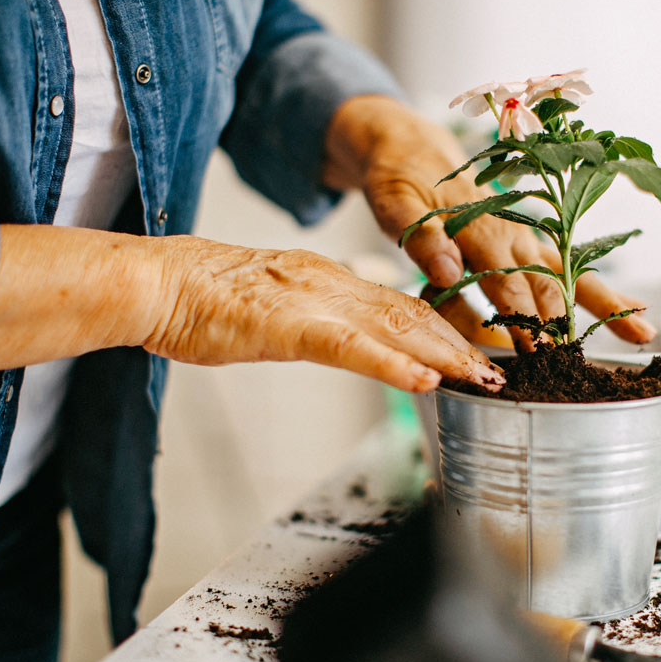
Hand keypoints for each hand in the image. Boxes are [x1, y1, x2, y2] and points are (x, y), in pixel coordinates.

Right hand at [145, 237, 503, 392]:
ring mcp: (314, 302)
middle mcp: (333, 284)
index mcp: (329, 279)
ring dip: (445, 356)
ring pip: (395, 328)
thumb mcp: (276, 306)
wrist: (159, 281)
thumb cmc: (205, 299)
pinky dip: (393, 366)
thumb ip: (317, 318)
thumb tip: (346, 337)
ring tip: (484, 379)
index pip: (401, 305)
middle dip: (461, 345)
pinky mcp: (289, 326)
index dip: (446, 330)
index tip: (477, 352)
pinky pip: (351, 348)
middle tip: (501, 372)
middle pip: (412, 315)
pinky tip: (425, 382)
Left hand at [324, 96, 656, 348]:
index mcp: (478, 227)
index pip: (504, 282)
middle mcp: (511, 233)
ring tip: (644, 331)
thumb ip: (420, 236)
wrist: (413, 144)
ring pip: (572, 274)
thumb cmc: (400, 177)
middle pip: (548, 284)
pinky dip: (601, 292)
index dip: (521, 319)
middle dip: (565, 325)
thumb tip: (446, 270)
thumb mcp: (395, 202)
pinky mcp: (530, 242)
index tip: (536, 353)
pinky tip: (630, 313)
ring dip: (606, 304)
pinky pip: (569, 269)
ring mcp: (526, 238)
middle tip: (581, 367)